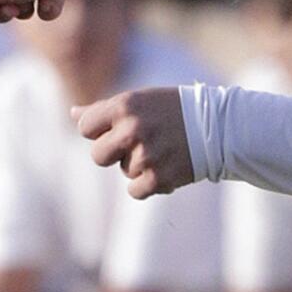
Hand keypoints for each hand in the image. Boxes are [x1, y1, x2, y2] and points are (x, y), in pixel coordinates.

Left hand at [75, 87, 194, 197]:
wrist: (217, 128)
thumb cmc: (172, 110)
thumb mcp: (139, 100)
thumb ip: (104, 110)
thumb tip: (74, 114)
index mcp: (125, 106)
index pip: (86, 128)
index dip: (100, 131)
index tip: (118, 129)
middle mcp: (132, 130)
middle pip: (98, 156)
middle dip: (114, 153)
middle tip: (138, 144)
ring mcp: (145, 156)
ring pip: (124, 172)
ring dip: (138, 166)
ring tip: (162, 150)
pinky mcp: (158, 179)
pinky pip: (135, 191)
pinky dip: (148, 184)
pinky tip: (166, 167)